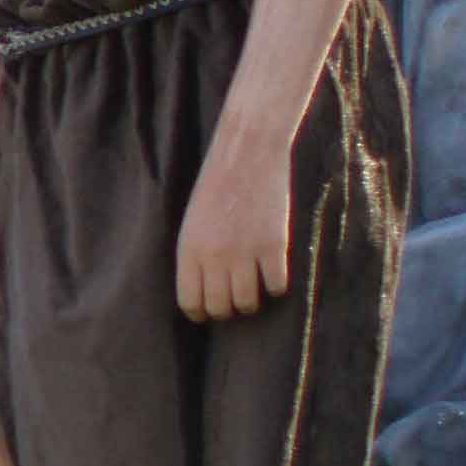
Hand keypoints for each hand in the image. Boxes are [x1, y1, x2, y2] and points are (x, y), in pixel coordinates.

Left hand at [176, 135, 291, 320]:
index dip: (200, 312)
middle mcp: (214, 256)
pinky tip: (273, 270)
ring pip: (248, 303)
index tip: (208, 310)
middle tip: (233, 297)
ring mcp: (245, 253)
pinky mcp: (274, 246)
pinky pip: (276, 287)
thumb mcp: (193, 221)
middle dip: (227, 308)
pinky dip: (277, 285)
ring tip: (253, 285)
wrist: (248, 153)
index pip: (190, 302)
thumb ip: (196, 256)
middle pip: (221, 308)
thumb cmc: (217, 185)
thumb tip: (204, 291)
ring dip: (252, 300)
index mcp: (188, 249)